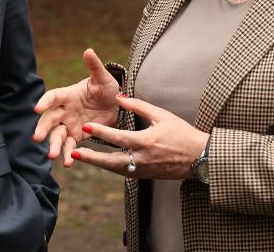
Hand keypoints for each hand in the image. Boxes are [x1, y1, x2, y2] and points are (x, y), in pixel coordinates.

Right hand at [33, 48, 120, 166]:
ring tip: (52, 155)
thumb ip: (94, 66)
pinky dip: (67, 154)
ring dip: (53, 144)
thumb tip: (88, 50)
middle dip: (43, 128)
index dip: (44, 102)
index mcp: (68, 94)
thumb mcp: (103, 78)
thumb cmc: (107, 88)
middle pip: (50, 119)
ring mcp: (69, 124)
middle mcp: (65, 110)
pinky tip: (67, 163)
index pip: (53, 97)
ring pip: (57, 135)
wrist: (116, 105)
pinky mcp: (77, 136)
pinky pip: (70, 146)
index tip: (36, 109)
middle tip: (37, 137)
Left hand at [69, 95, 208, 179]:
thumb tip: (119, 97)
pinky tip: (99, 160)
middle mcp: (143, 159)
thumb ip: (139, 106)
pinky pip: (123, 171)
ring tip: (79, 156)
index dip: (100, 132)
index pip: (118, 138)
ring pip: (114, 169)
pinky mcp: (145, 176)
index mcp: (147, 142)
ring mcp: (143, 170)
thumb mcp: (162, 115)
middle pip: (111, 161)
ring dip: (97, 163)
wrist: (200, 157)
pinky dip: (109, 166)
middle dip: (91, 157)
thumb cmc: (182, 133)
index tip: (85, 127)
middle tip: (74, 152)